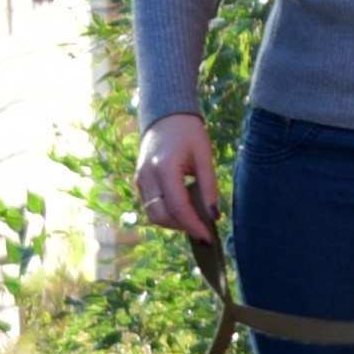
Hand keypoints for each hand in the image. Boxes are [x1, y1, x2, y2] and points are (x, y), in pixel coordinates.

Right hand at [135, 111, 219, 242]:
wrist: (166, 116)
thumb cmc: (189, 133)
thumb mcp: (204, 157)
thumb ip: (209, 187)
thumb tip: (213, 216)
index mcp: (165, 168)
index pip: (177, 207)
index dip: (193, 225)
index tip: (208, 237)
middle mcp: (147, 176)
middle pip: (161, 216)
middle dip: (182, 226)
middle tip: (202, 227)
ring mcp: (140, 180)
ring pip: (153, 214)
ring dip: (173, 222)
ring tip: (193, 217)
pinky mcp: (139, 181)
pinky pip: (150, 206)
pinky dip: (165, 212)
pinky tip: (182, 207)